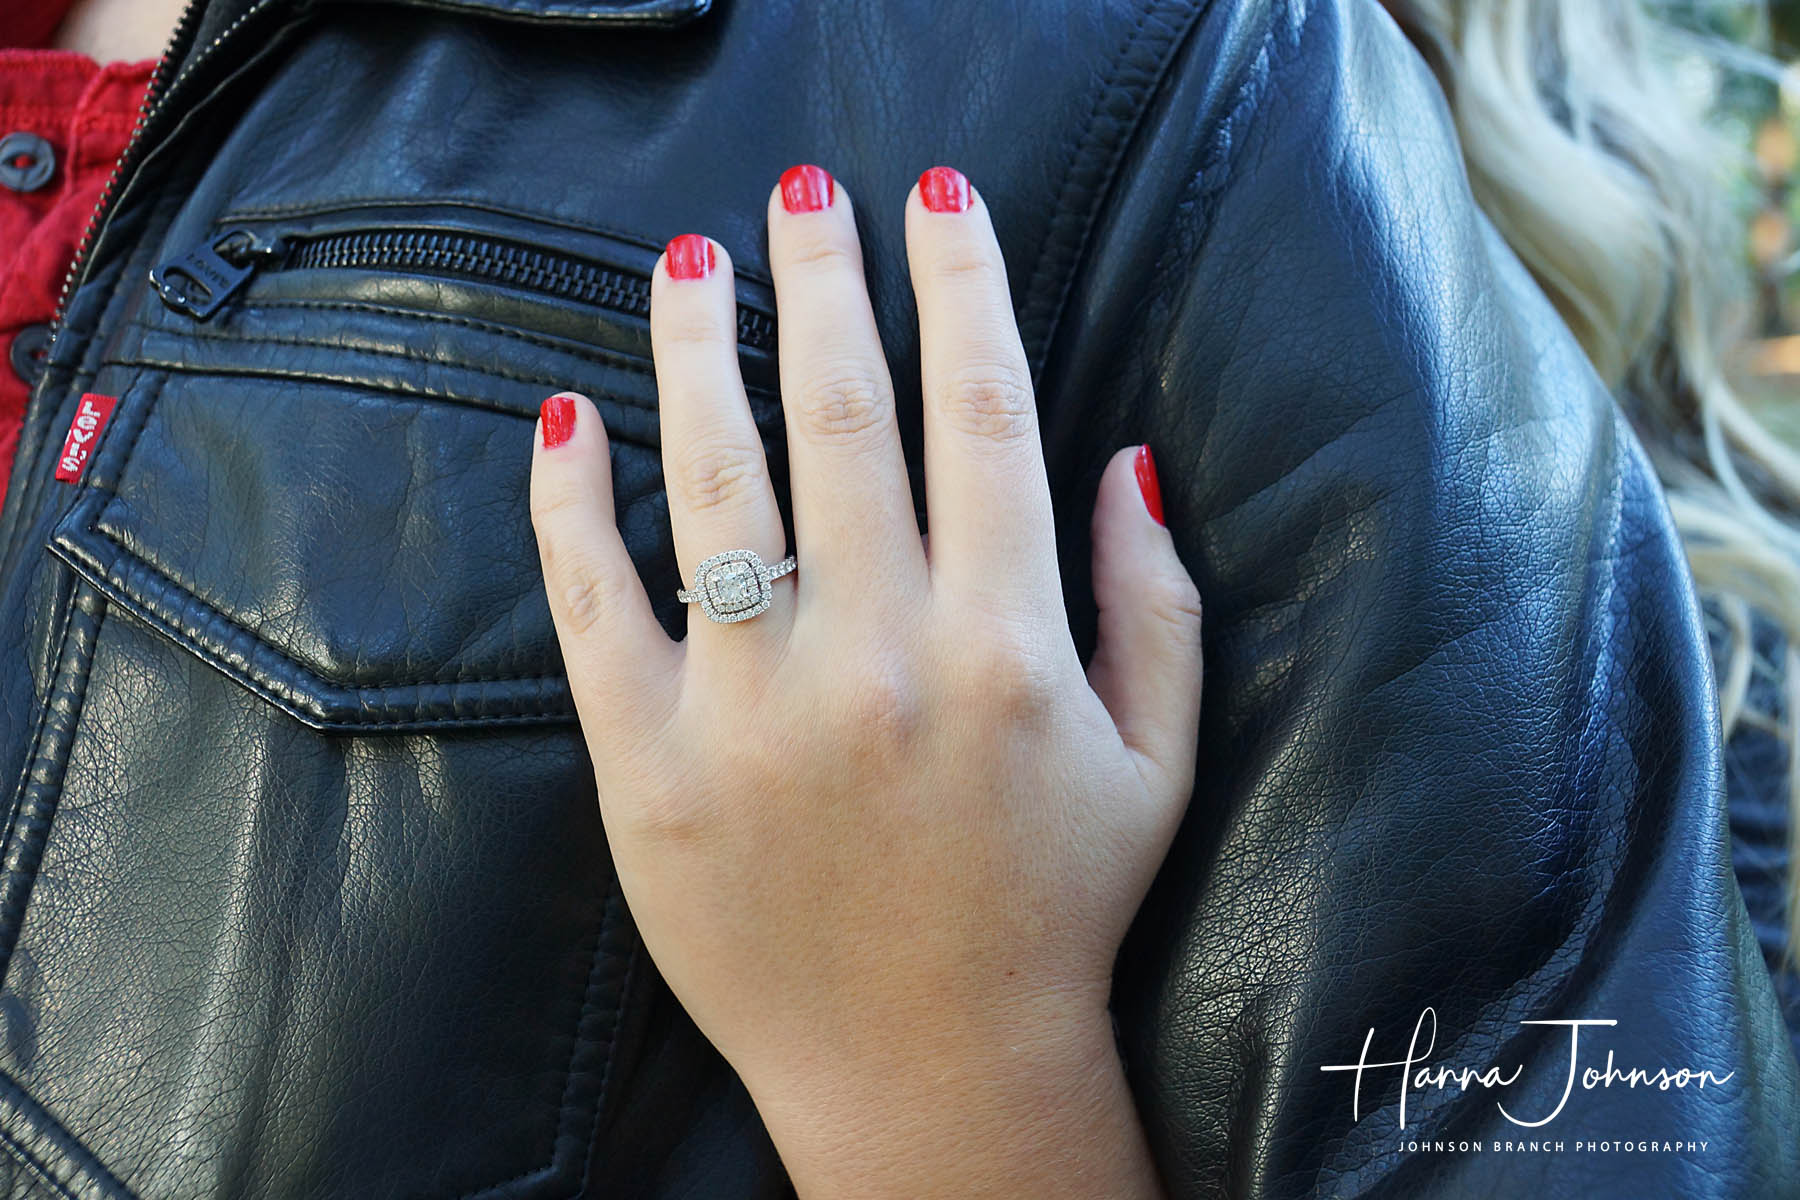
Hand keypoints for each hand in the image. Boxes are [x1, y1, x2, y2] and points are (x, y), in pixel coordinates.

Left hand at [528, 163, 1203, 1197]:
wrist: (925, 1074)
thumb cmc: (1052, 914)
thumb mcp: (1157, 765)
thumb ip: (1155, 607)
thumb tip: (1123, 459)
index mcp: (1006, 648)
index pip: (982, 412)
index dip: (960, 282)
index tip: (938, 197)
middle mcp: (876, 659)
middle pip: (840, 414)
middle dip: (823, 276)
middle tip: (802, 189)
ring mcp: (748, 710)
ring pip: (712, 480)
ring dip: (698, 347)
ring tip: (690, 261)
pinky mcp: (648, 764)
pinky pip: (591, 600)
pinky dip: (570, 498)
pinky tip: (568, 416)